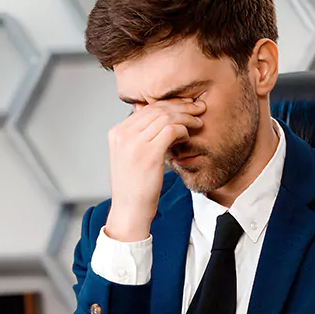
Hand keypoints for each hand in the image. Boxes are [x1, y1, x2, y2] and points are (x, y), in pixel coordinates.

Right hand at [105, 99, 205, 241]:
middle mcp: (123, 134)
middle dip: (180, 106)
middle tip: (197, 108)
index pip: (146, 108)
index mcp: (117, 133)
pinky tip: (188, 136)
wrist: (130, 210)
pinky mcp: (149, 153)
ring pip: (166, 117)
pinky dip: (183, 130)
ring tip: (197, 122)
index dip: (169, 104)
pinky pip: (171, 130)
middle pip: (157, 109)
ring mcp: (135, 143)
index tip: (184, 106)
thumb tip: (156, 119)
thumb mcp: (129, 156)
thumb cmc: (133, 186)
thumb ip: (138, 136)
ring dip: (186, 117)